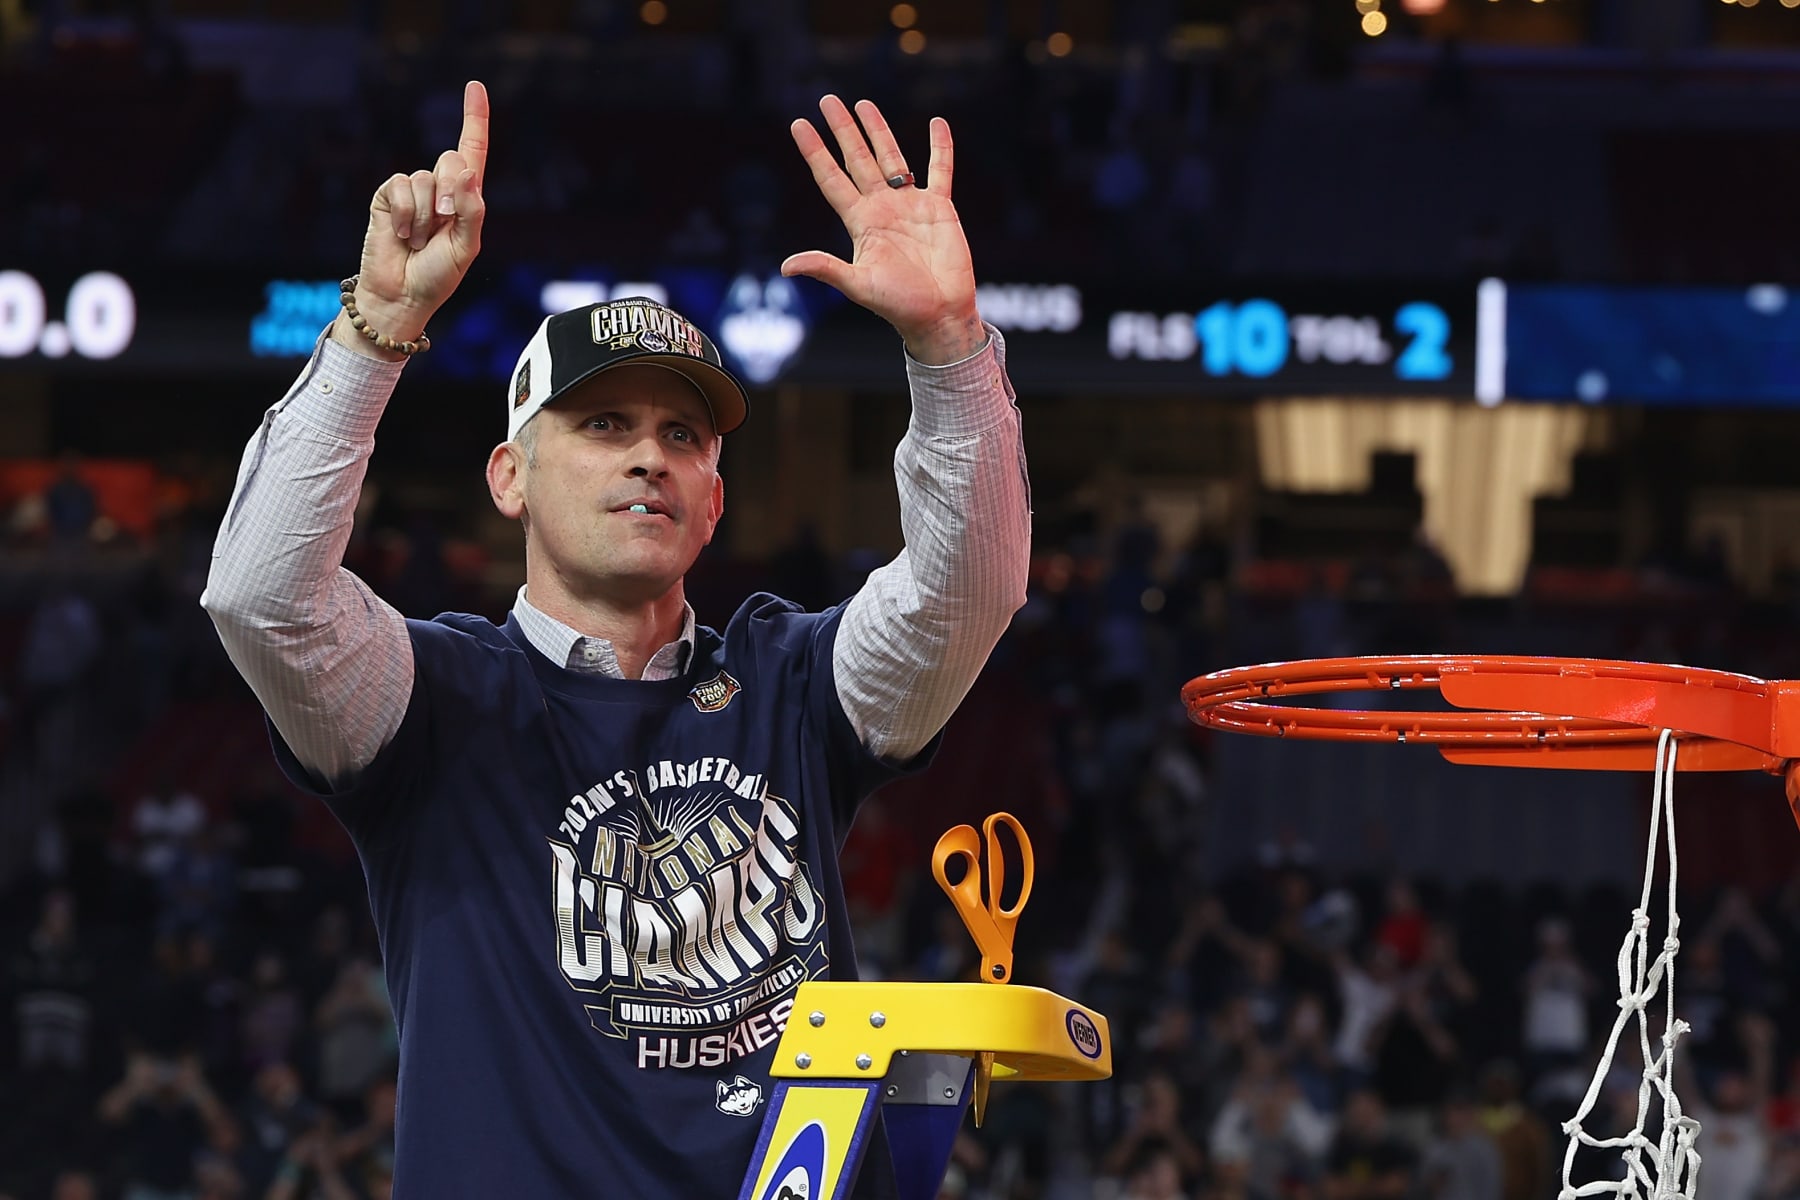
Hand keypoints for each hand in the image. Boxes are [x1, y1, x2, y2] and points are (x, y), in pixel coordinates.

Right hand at [336, 80, 489, 358]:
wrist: (401, 296)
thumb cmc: (438, 277)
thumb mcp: (467, 247)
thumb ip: (472, 209)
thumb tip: (465, 170)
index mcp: (465, 199)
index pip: (472, 151)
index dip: (474, 118)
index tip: (474, 86)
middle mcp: (440, 189)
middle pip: (450, 160)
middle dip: (451, 193)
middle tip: (443, 226)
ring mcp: (412, 192)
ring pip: (425, 178)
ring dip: (425, 216)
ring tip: (418, 241)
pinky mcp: (387, 197)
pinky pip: (400, 187)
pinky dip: (404, 214)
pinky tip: (400, 235)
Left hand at [782, 96, 981, 364]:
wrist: (939, 315)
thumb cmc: (899, 305)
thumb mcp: (858, 285)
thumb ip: (826, 269)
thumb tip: (786, 267)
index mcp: (861, 222)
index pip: (831, 179)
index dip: (815, 152)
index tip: (798, 125)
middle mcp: (882, 208)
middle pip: (857, 159)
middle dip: (843, 129)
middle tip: (827, 99)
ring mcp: (911, 205)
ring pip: (892, 157)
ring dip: (878, 130)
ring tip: (864, 103)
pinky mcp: (940, 208)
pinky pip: (940, 170)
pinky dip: (940, 148)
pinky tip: (937, 123)